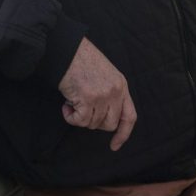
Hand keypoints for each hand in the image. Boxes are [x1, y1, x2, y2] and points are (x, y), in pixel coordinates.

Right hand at [58, 37, 137, 151]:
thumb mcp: (106, 75)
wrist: (67, 50)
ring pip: (93, 123)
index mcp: (122, 86)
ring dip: (80, 117)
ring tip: (73, 100)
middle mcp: (115, 92)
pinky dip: (70, 117)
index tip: (115, 145)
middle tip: (83, 110)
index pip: (130, 116)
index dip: (124, 134)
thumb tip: (104, 117)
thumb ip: (110, 94)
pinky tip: (66, 105)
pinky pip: (80, 121)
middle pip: (110, 124)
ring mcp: (102, 96)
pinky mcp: (87, 99)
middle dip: (95, 123)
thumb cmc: (82, 60)